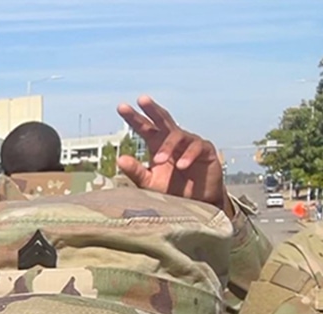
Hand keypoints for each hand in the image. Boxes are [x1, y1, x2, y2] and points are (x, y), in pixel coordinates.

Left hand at [116, 95, 231, 214]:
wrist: (196, 203)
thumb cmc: (171, 190)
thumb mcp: (150, 182)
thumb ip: (136, 172)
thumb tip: (120, 159)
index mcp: (157, 144)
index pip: (145, 127)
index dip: (134, 117)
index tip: (121, 107)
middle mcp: (173, 140)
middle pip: (162, 120)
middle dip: (152, 109)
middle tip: (142, 99)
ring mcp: (190, 143)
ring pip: (178, 136)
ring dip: (167, 147)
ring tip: (158, 161)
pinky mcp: (206, 151)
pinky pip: (196, 148)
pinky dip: (188, 156)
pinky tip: (181, 166)